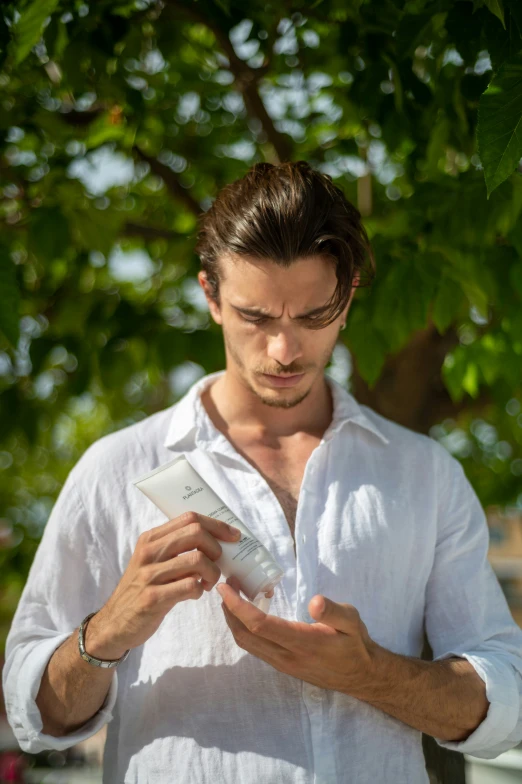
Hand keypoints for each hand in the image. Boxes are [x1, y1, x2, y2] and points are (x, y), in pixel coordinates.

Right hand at [88, 512, 241, 658]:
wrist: (115, 623)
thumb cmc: (142, 589)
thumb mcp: (152, 561)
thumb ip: (176, 548)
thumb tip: (215, 540)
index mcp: (150, 539)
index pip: (189, 518)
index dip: (216, 525)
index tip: (233, 536)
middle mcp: (148, 552)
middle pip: (196, 533)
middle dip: (216, 548)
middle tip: (217, 563)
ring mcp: (149, 575)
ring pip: (197, 560)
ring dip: (212, 573)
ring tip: (208, 582)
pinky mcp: (153, 598)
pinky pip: (190, 586)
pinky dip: (200, 590)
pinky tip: (195, 594)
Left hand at [217, 576, 376, 695]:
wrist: (360, 676)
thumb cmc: (355, 644)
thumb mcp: (352, 621)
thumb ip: (334, 611)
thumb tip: (314, 602)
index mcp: (302, 642)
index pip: (260, 625)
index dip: (238, 606)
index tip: (225, 588)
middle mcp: (287, 657)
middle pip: (245, 636)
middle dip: (228, 611)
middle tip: (225, 586)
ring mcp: (282, 664)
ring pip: (247, 644)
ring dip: (233, 620)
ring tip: (232, 596)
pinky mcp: (282, 665)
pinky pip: (255, 647)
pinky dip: (244, 628)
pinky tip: (249, 611)